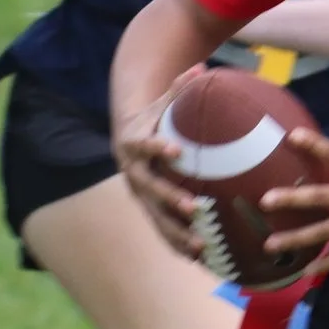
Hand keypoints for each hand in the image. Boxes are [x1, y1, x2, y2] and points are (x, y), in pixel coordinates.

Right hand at [113, 68, 205, 256]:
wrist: (127, 136)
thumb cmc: (154, 116)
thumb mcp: (163, 101)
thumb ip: (180, 87)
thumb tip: (201, 67)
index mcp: (135, 143)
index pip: (145, 144)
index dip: (158, 147)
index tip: (176, 150)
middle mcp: (134, 172)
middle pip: (150, 189)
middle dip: (170, 200)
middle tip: (194, 208)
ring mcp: (140, 194)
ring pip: (155, 217)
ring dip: (176, 233)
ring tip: (201, 247)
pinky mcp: (148, 209)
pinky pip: (163, 230)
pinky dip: (179, 245)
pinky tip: (201, 262)